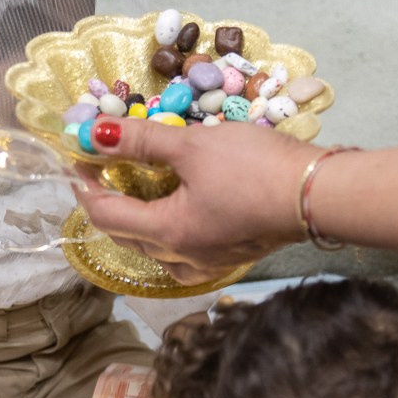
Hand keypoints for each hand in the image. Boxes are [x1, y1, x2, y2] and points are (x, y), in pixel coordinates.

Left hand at [75, 118, 321, 283]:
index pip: (106, 215)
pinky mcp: (232, 257)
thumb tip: (93, 134)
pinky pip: (184, 253)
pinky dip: (169, 232)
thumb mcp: (192, 146)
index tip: (76, 160)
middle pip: (128, 235)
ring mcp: (210, 263)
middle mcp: (182, 258)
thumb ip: (140, 141)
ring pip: (156, 249)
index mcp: (167, 233)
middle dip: (108, 204)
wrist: (321, 194)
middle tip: (101, 170)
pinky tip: (177, 216)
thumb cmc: (255, 168)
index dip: (85, 187)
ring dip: (138, 222)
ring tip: (136, 192)